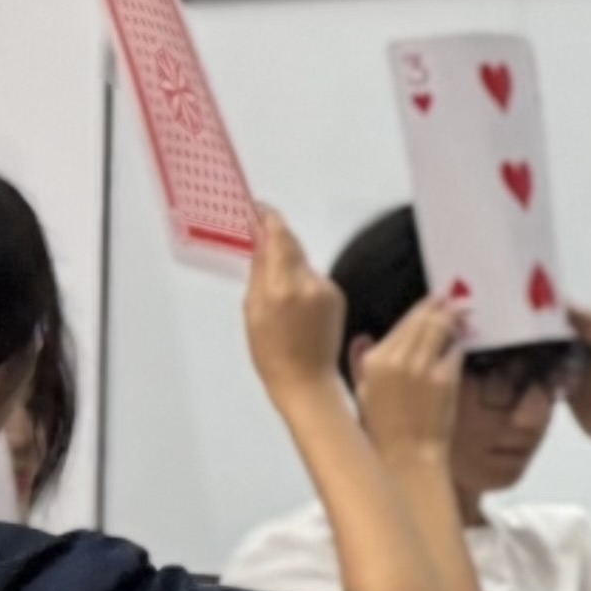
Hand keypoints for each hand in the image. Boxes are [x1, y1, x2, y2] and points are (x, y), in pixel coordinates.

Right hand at [242, 209, 345, 400]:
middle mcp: (309, 284)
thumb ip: (258, 272)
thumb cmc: (273, 354)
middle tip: (259, 241)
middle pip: (293, 247)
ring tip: (275, 294)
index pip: (280, 237)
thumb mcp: (252, 310)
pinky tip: (295, 306)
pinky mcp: (338, 296)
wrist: (305, 379)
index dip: (270, 219)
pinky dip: (302, 283)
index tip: (260, 210)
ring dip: (289, 267)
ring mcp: (327, 290)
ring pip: (303, 264)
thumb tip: (259, 243)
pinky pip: (315, 279)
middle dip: (277, 242)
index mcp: (282, 287)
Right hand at [349, 292, 468, 482]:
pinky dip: (460, 343)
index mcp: (374, 360)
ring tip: (464, 308)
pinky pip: (455, 351)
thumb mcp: (361, 393)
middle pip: (423, 320)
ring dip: (454, 316)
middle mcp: (396, 358)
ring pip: (441, 329)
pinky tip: (465, 337)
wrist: (405, 456)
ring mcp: (422, 367)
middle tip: (454, 296)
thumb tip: (363, 338)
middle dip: (440, 306)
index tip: (433, 300)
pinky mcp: (445, 378)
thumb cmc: (382, 429)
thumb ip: (360, 362)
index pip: (402, 323)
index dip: (421, 309)